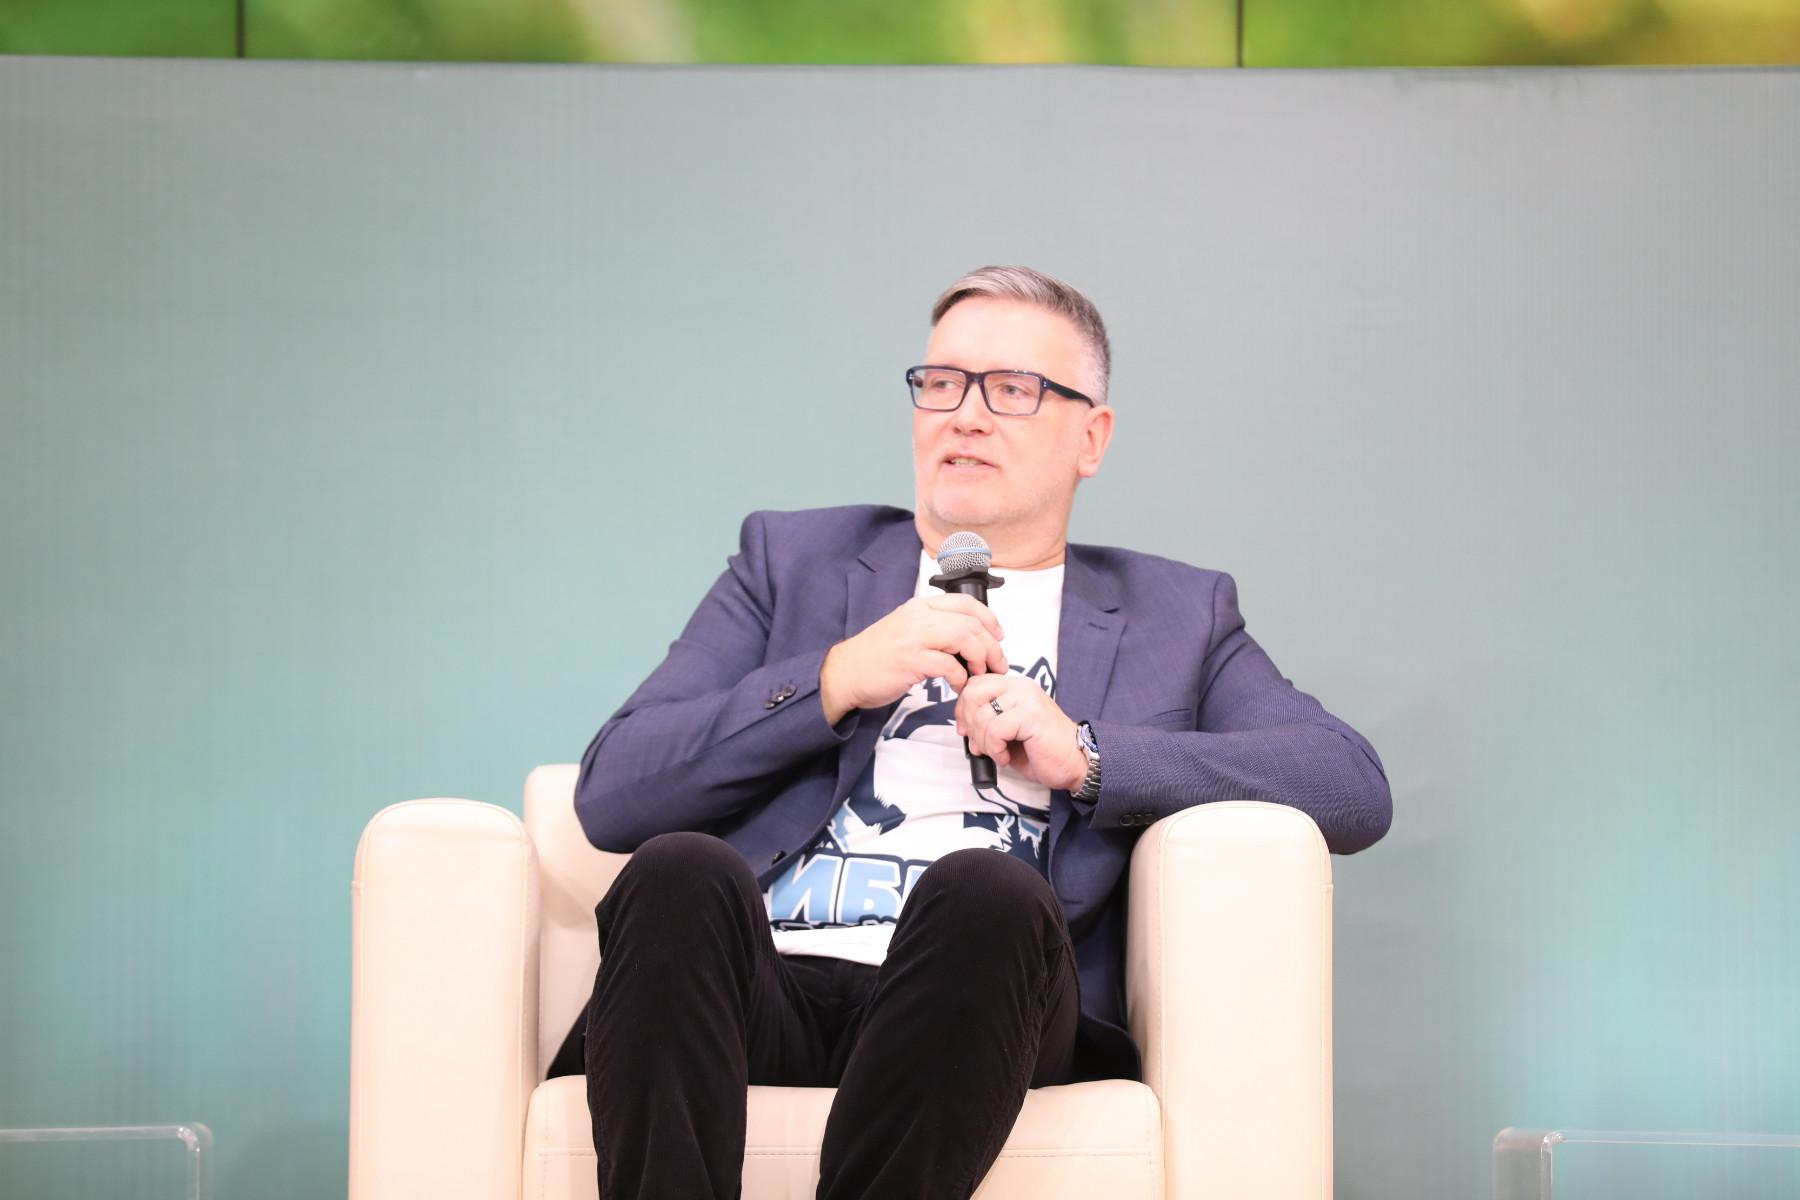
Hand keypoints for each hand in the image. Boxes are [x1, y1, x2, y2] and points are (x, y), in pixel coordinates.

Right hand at [820, 594, 1008, 724]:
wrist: (845, 673)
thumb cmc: (876, 657)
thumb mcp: (907, 631)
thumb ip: (934, 630)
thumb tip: (967, 641)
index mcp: (919, 607)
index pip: (965, 602)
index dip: (989, 618)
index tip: (998, 636)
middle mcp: (918, 617)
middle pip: (970, 622)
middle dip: (991, 645)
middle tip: (997, 664)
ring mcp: (913, 638)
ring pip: (963, 637)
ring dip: (980, 658)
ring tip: (981, 674)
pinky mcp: (910, 661)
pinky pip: (948, 666)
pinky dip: (960, 677)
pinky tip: (959, 686)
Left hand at [954, 672, 1087, 792]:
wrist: (1076, 763)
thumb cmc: (1043, 750)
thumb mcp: (1009, 732)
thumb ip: (987, 721)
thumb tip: (963, 726)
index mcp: (1014, 687)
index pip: (974, 684)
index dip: (963, 708)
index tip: (966, 730)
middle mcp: (1020, 686)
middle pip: (972, 693)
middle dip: (968, 723)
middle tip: (978, 744)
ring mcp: (1027, 698)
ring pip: (982, 715)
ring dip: (983, 743)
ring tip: (998, 753)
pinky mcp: (1031, 714)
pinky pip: (995, 729)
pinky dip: (995, 749)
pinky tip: (1006, 757)